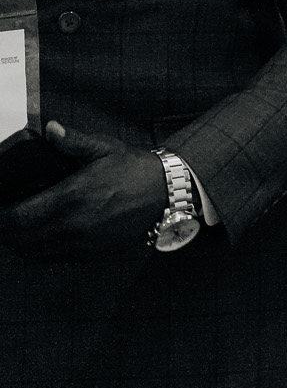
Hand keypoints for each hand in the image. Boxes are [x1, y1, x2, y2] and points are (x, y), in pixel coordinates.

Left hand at [0, 121, 170, 259]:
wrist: (168, 193)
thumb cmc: (136, 169)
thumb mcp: (104, 148)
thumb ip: (72, 141)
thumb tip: (49, 129)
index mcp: (71, 197)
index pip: (15, 217)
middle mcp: (72, 225)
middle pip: (18, 239)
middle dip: (4, 229)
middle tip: (3, 215)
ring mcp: (81, 243)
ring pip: (31, 252)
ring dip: (17, 241)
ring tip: (15, 226)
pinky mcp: (90, 253)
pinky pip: (51, 258)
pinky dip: (36, 250)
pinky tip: (37, 236)